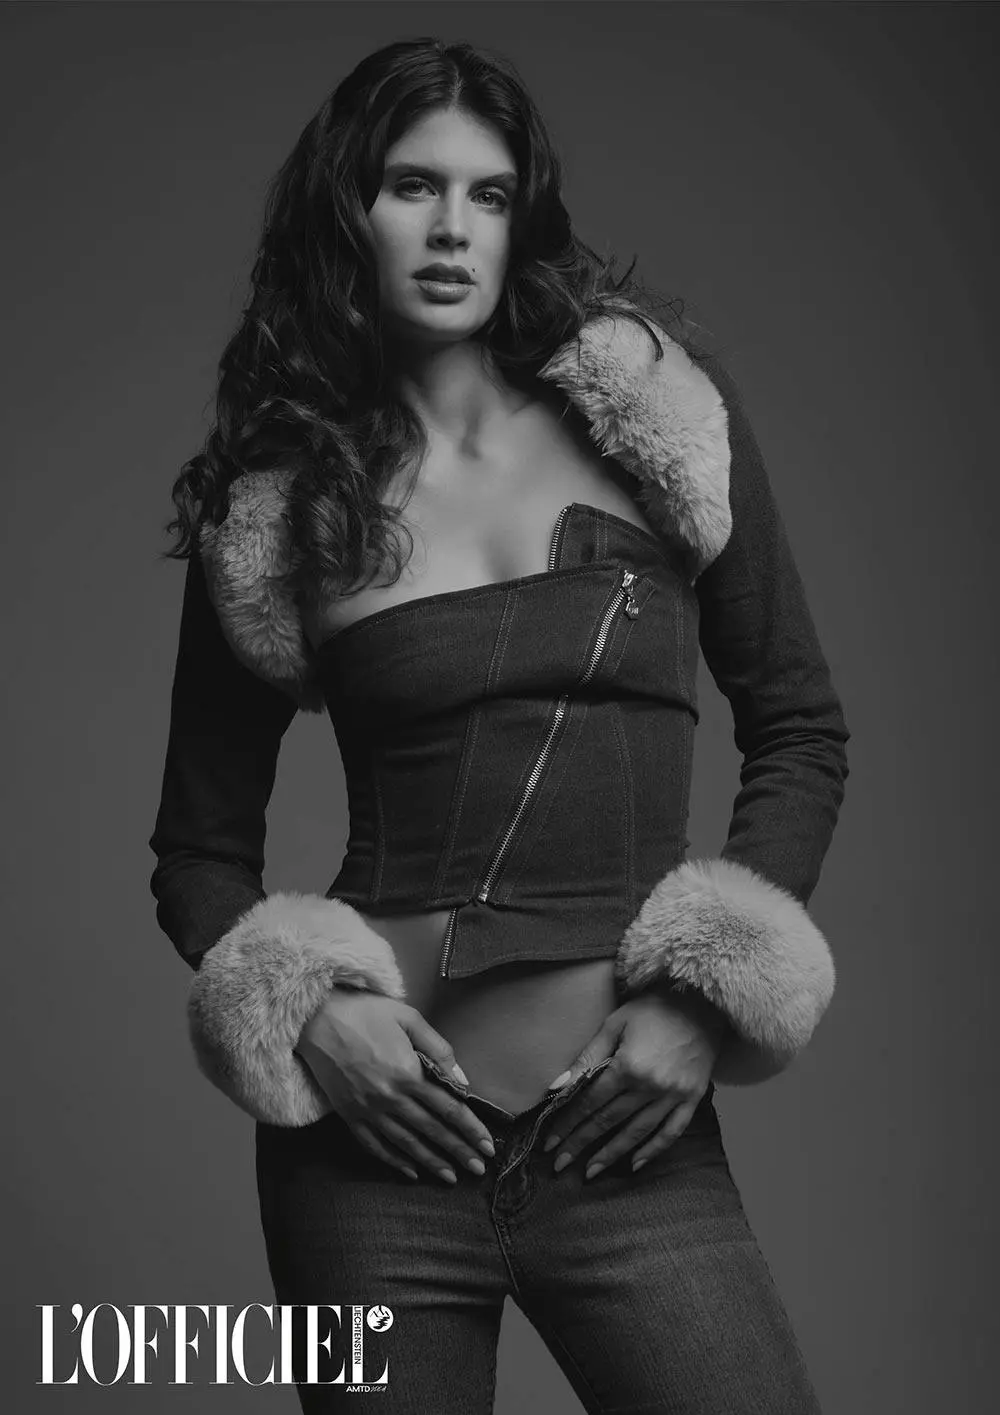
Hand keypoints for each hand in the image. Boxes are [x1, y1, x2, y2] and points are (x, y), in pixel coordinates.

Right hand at [294, 990, 495, 1182]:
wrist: (316, 1019)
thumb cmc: (365, 1012)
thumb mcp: (408, 1018)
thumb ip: (438, 1049)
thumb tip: (460, 1079)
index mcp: (408, 1073)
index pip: (449, 1109)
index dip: (471, 1130)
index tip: (488, 1146)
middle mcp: (390, 1098)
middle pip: (432, 1131)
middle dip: (458, 1152)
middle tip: (478, 1170)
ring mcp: (368, 1110)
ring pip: (405, 1144)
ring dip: (430, 1162)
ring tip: (450, 1178)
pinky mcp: (349, 1115)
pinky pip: (374, 1146)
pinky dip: (393, 1161)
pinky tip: (409, 1172)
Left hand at [540, 987, 728, 1177]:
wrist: (704, 1002)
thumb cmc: (654, 1008)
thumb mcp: (615, 1024)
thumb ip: (587, 1057)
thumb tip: (558, 1087)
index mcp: (627, 1067)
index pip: (590, 1103)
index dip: (567, 1124)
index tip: (549, 1143)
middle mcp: (650, 1087)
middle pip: (608, 1122)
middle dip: (580, 1144)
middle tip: (559, 1165)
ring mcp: (673, 1096)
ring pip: (636, 1133)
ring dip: (611, 1155)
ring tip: (589, 1172)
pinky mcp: (692, 1099)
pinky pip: (672, 1132)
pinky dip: (653, 1150)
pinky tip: (634, 1165)